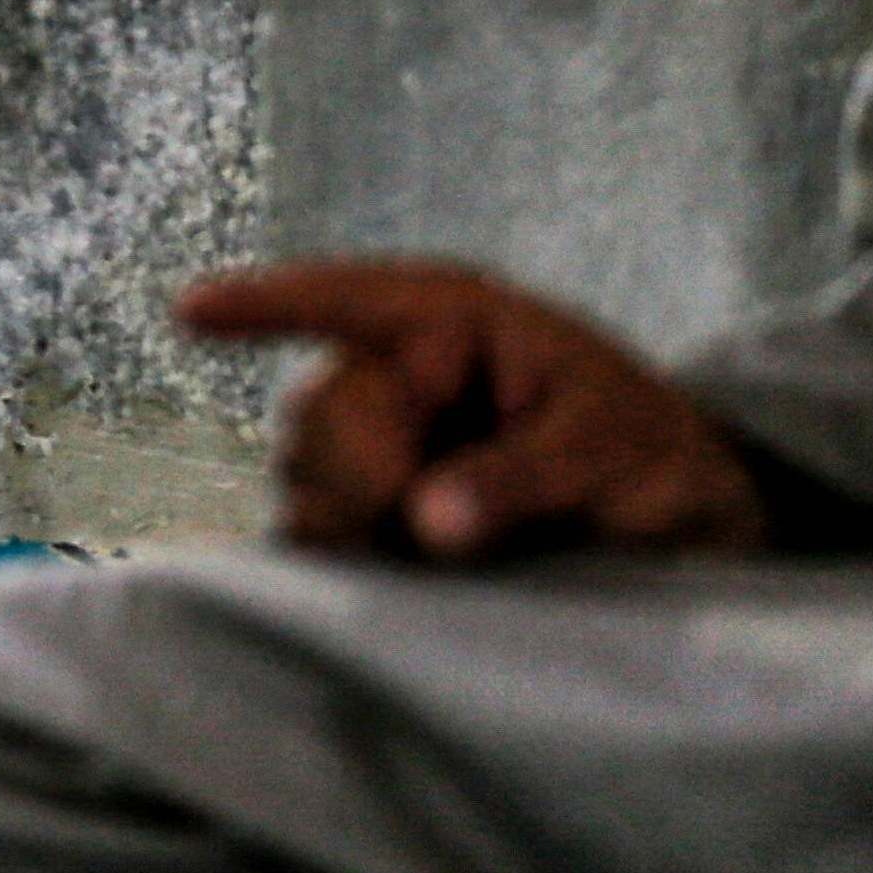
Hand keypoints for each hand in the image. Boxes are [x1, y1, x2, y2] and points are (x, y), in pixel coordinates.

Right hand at [179, 257, 767, 564]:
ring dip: (355, 527)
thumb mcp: (612, 450)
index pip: (340, 299)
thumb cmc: (656, 455)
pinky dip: (340, 559)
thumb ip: (522, 476)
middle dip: (358, 480)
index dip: (263, 305)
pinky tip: (385, 574)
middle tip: (422, 533)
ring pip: (308, 481)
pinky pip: (316, 532)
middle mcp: (397, 374)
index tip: (188, 312)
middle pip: (319, 418)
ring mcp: (379, 445)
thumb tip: (428, 521)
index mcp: (449, 322)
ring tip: (441, 560)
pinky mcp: (373, 512)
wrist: (684, 528)